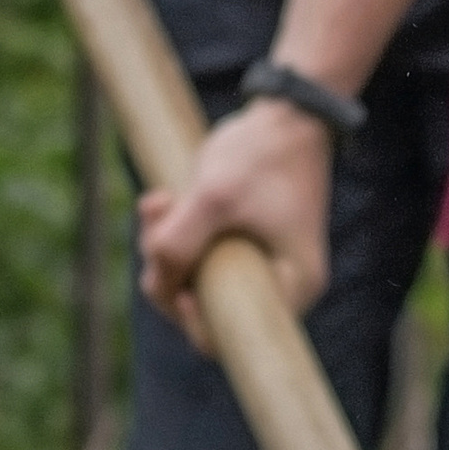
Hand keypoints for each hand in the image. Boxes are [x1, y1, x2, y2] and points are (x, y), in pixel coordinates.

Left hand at [138, 98, 332, 349]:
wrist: (285, 111)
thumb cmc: (262, 154)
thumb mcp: (215, 198)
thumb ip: (179, 243)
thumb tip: (156, 282)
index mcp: (292, 285)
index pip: (232, 338)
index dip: (192, 321)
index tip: (178, 284)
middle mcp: (279, 282)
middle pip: (204, 308)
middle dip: (168, 270)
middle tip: (157, 221)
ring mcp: (257, 263)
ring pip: (192, 278)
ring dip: (163, 246)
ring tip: (160, 201)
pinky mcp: (239, 243)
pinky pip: (195, 255)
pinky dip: (173, 233)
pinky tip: (164, 199)